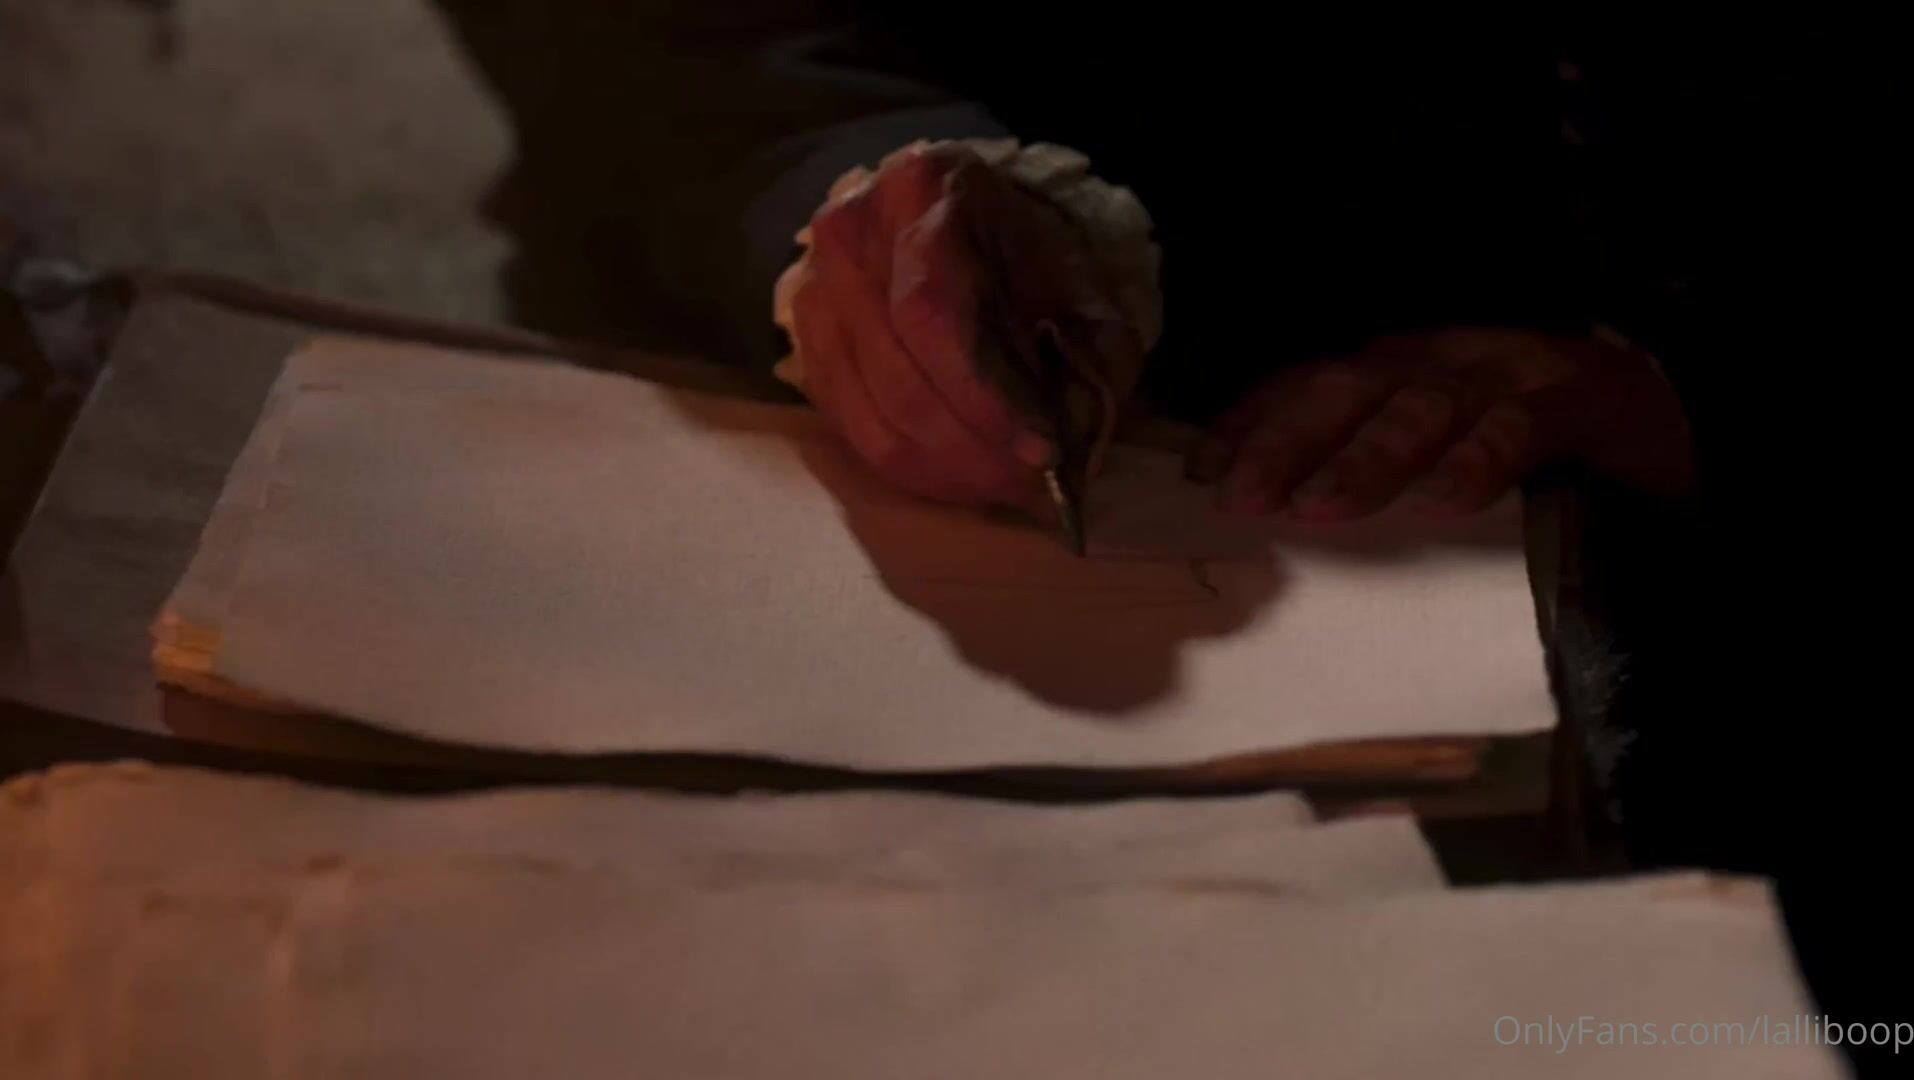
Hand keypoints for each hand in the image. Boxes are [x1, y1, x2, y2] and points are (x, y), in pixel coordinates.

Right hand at [783, 145, 1144, 506]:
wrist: (967, 222)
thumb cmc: (1028, 251)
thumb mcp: (1081, 283)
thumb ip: (1087, 353)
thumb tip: (1073, 446)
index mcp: (920, 190)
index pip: (936, 315)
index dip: (990, 397)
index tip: (1044, 448)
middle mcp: (849, 232)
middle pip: (901, 378)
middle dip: (976, 448)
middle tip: (1032, 482)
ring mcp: (814, 290)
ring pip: (875, 419)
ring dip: (949, 468)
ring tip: (1005, 482)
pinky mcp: (806, 345)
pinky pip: (853, 433)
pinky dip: (915, 467)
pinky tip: (963, 473)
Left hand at [1186, 327, 1693, 518]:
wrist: (1665, 408)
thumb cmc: (1530, 440)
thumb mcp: (1437, 445)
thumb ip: (1372, 465)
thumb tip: (1283, 515)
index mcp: (1398, 369)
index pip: (1308, 383)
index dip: (1251, 421)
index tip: (1198, 470)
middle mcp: (1438, 360)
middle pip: (1346, 389)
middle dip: (1285, 440)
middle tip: (1240, 498)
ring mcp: (1504, 374)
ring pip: (1420, 408)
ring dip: (1365, 457)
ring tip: (1319, 507)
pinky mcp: (1572, 400)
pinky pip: (1515, 429)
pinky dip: (1476, 462)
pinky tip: (1443, 501)